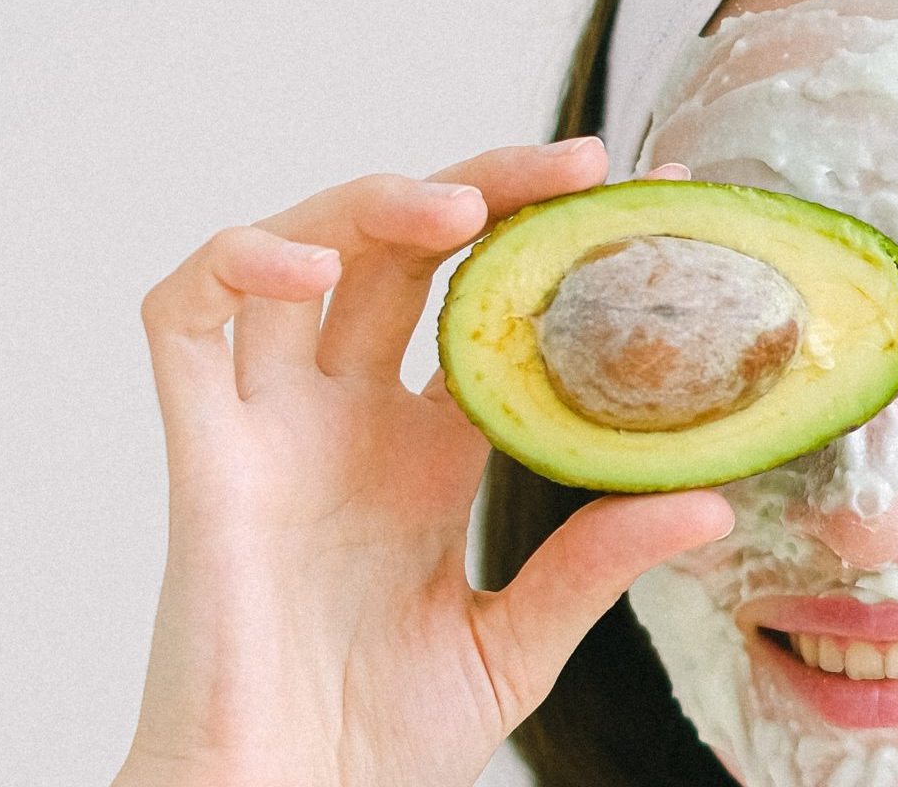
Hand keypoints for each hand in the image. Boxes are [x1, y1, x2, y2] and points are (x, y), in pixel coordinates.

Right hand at [115, 140, 727, 786]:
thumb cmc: (380, 741)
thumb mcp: (518, 641)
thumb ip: (594, 562)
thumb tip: (711, 502)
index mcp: (429, 454)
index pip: (489, 309)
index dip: (551, 246)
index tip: (642, 205)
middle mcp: (352, 422)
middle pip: (406, 254)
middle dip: (486, 188)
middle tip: (578, 167)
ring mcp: (276, 430)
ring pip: (302, 255)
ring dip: (374, 203)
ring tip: (466, 205)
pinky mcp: (204, 456)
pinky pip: (186, 320)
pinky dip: (238, 266)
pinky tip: (313, 266)